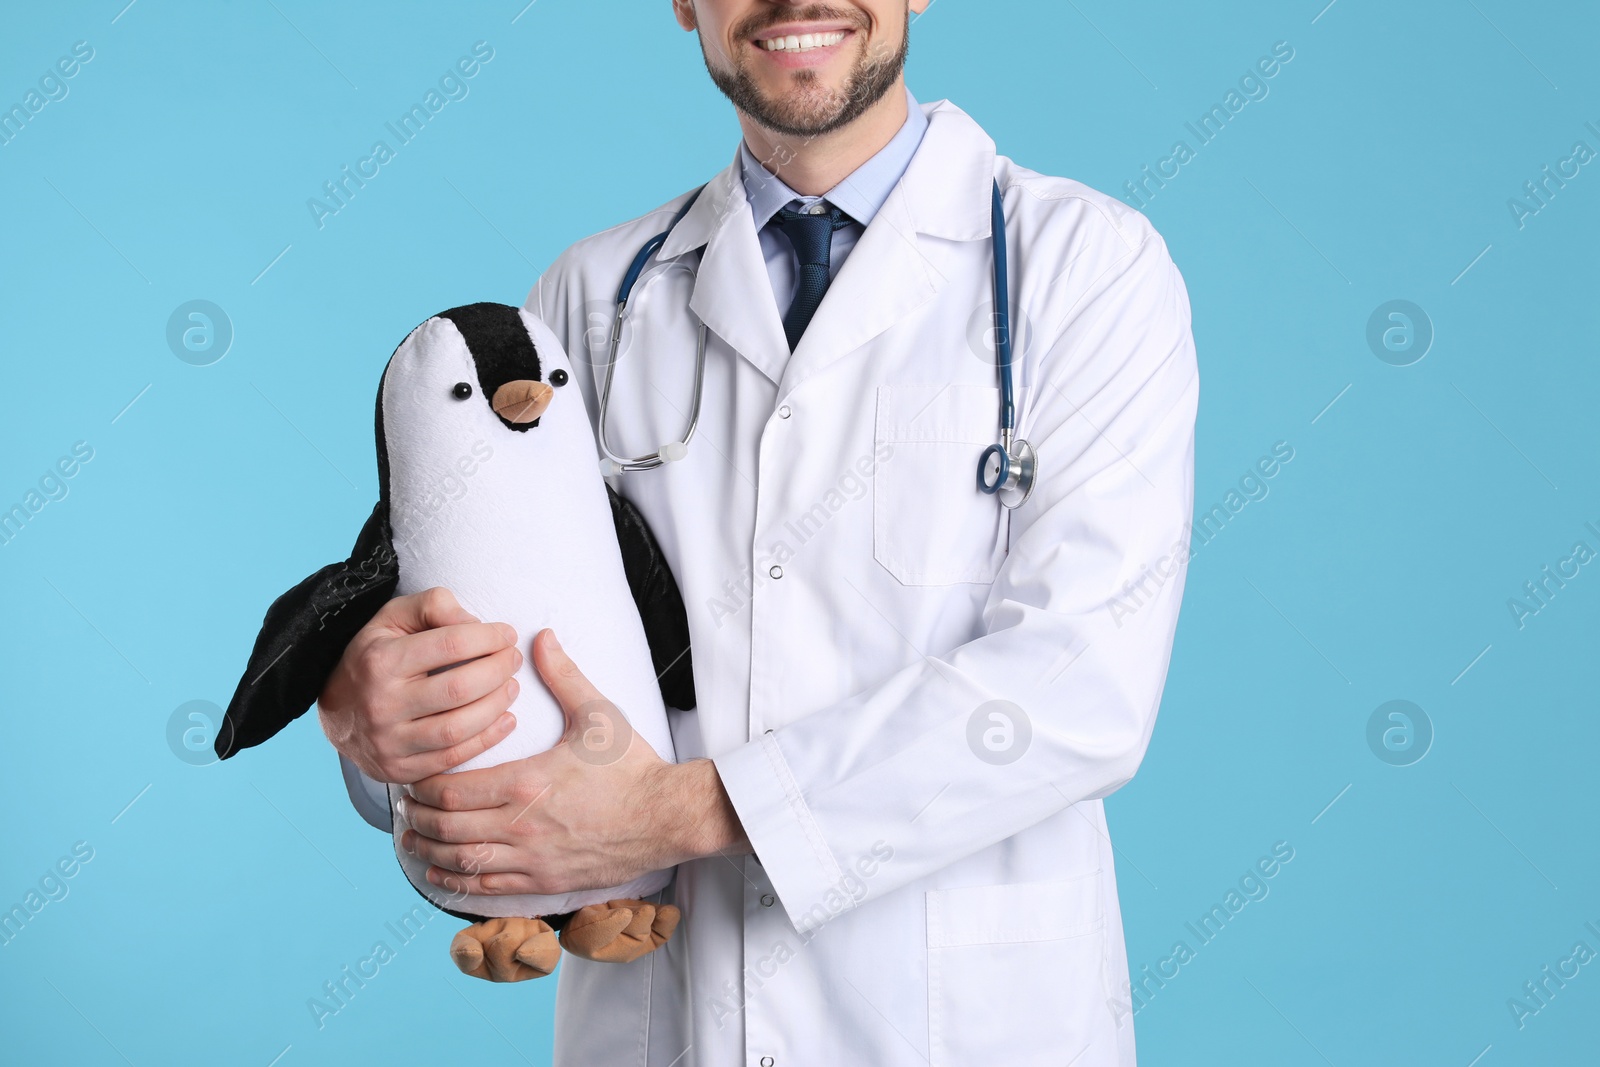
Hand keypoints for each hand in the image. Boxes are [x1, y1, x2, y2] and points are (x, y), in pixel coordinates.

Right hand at [317, 586, 521, 783]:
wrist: (335, 710)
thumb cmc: (375, 656)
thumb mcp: (393, 618)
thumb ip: (434, 606)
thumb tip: (476, 624)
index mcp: (381, 661)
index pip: (451, 645)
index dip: (489, 637)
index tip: (506, 634)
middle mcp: (382, 704)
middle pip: (459, 689)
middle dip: (498, 671)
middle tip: (512, 660)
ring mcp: (389, 743)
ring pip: (459, 729)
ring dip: (497, 706)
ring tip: (512, 687)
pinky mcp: (399, 770)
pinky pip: (454, 759)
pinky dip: (488, 740)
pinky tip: (505, 720)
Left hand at [399, 629, 748, 896]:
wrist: (666, 816)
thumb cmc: (632, 766)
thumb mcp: (598, 714)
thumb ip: (563, 676)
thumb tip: (541, 636)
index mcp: (527, 782)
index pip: (452, 789)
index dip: (422, 787)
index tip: (412, 778)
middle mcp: (522, 825)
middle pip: (447, 828)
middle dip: (417, 819)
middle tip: (404, 808)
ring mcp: (532, 859)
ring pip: (462, 862)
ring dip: (429, 854)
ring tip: (412, 842)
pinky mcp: (546, 882)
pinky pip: (489, 888)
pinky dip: (458, 883)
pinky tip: (443, 875)